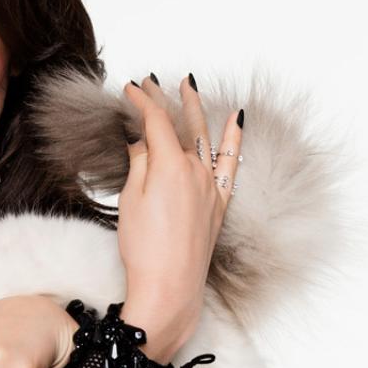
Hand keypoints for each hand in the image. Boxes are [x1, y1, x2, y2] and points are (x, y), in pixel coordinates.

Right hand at [118, 73, 242, 360]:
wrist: (170, 286)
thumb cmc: (145, 248)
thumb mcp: (131, 201)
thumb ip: (138, 164)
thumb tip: (140, 141)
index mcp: (169, 165)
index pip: (155, 121)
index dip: (142, 102)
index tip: (130, 89)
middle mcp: (195, 169)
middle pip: (181, 124)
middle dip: (167, 99)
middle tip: (156, 81)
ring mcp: (211, 185)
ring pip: (205, 137)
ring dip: (197, 110)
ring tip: (191, 88)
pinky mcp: (219, 203)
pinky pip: (230, 162)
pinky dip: (234, 139)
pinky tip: (237, 121)